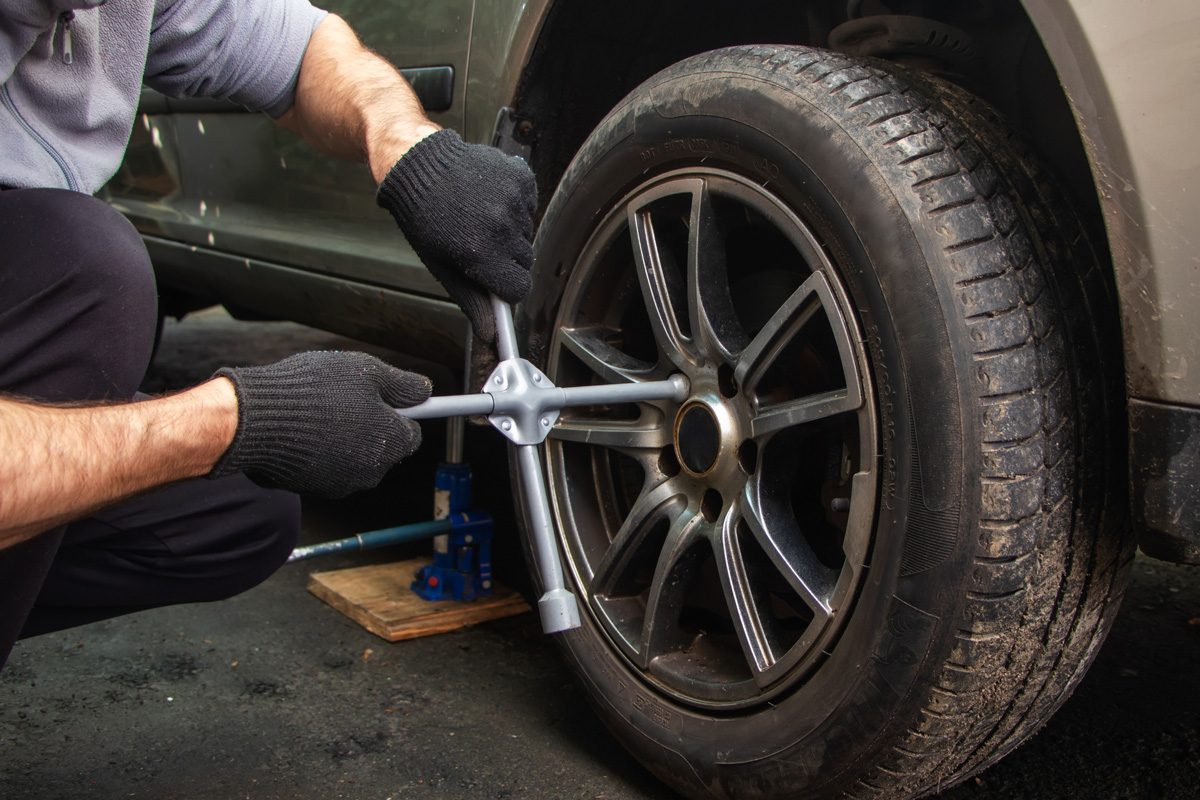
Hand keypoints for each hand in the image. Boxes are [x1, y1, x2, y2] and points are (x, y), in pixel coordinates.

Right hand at [208, 352, 431, 497]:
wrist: (256, 421)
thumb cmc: (312, 392)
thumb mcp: (366, 372)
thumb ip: (401, 384)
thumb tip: (424, 390)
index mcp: (392, 442)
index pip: (411, 433)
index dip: (397, 413)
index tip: (383, 399)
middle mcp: (373, 470)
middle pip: (383, 448)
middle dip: (369, 427)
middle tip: (344, 400)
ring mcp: (342, 484)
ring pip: (353, 458)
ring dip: (343, 440)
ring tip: (317, 414)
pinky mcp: (314, 489)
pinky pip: (326, 467)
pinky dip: (319, 453)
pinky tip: (301, 432)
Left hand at [376, 129, 535, 341]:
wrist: (418, 162)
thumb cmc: (424, 217)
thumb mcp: (441, 264)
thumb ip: (471, 300)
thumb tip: (491, 334)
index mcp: (479, 252)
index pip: (519, 288)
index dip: (505, 286)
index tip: (493, 277)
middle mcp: (500, 225)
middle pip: (525, 262)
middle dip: (506, 258)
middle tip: (479, 241)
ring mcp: (512, 198)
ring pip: (527, 233)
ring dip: (509, 230)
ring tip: (479, 215)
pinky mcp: (520, 177)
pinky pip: (530, 205)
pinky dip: (515, 205)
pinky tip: (489, 197)